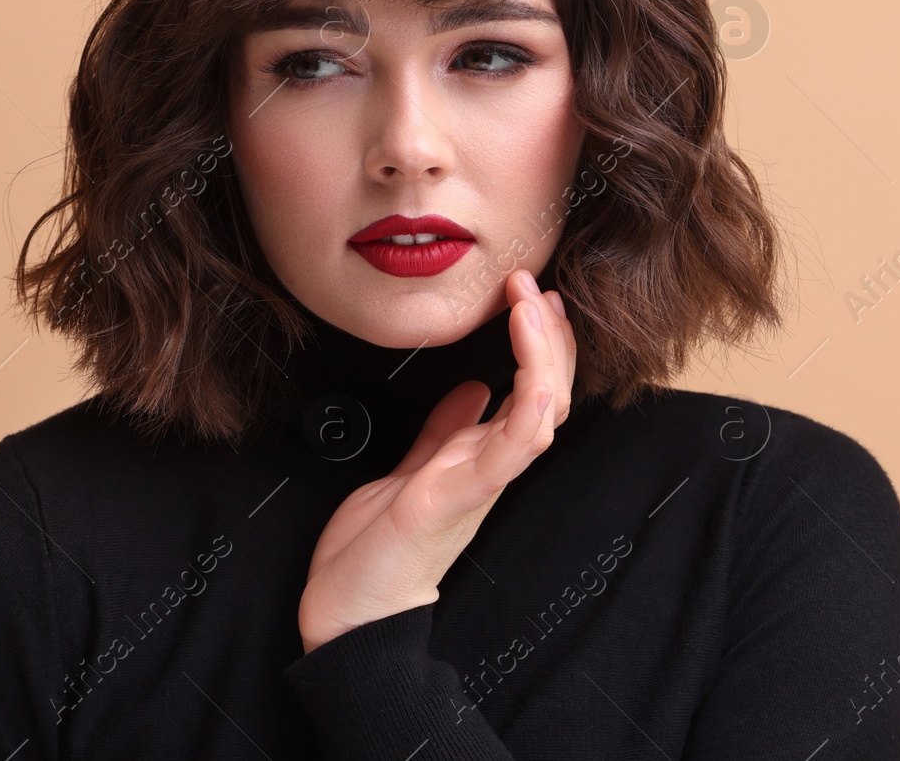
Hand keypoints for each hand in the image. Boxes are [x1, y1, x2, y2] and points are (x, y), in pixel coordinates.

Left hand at [296, 269, 576, 652]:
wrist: (349, 612)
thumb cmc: (376, 549)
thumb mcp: (409, 471)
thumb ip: (442, 433)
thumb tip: (470, 390)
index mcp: (478, 459)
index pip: (531, 392)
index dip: (540, 344)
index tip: (531, 296)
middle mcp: (488, 469)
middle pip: (548, 396)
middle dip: (550, 338)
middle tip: (537, 287)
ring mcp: (478, 484)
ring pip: (540, 416)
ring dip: (544, 359)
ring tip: (535, 308)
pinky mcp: (455, 498)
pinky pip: (508, 454)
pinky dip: (529, 414)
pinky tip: (534, 382)